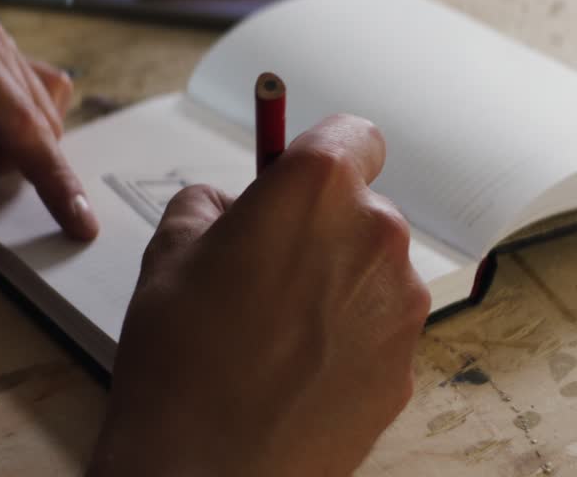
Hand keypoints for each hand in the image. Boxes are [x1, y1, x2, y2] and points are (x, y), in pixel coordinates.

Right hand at [89, 115, 430, 476]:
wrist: (207, 473)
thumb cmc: (181, 360)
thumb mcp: (168, 255)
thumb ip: (206, 206)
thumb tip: (225, 204)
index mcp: (317, 189)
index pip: (354, 133)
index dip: (325, 151)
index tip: (303, 174)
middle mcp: (375, 234)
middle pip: (362, 208)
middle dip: (322, 228)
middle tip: (266, 271)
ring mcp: (400, 303)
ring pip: (373, 270)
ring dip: (338, 284)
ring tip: (276, 332)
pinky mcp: (408, 363)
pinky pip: (379, 328)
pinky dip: (349, 337)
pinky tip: (298, 371)